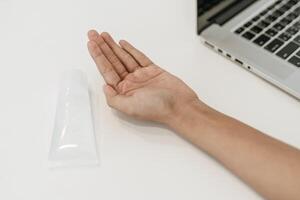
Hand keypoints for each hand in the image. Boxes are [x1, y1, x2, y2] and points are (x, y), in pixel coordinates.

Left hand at [87, 30, 201, 123]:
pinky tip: (122, 44)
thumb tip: (104, 87)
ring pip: (124, 57)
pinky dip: (131, 50)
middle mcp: (130, 83)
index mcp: (123, 91)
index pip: (107, 71)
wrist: (180, 106)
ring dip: (113, 46)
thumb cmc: (157, 109)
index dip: (98, 56)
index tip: (91, 44)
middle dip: (102, 47)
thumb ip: (113, 98)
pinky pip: (139, 58)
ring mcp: (141, 75)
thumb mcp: (129, 107)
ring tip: (104, 36)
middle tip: (93, 34)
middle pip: (113, 61)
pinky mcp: (152, 70)